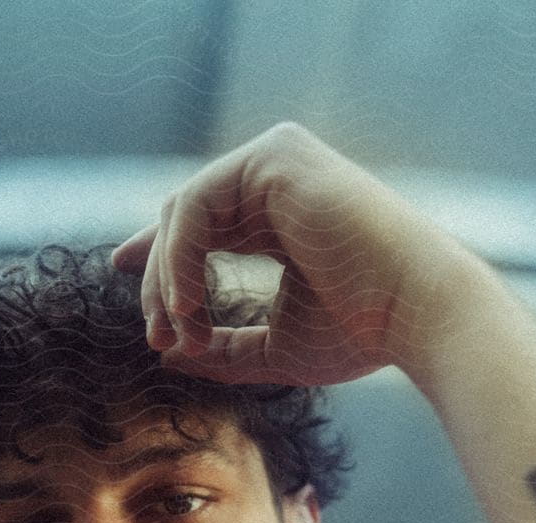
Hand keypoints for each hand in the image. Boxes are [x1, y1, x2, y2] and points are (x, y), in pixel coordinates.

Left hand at [111, 123, 463, 386]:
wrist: (416, 313)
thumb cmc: (360, 335)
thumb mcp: (276, 349)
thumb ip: (222, 349)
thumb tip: (167, 355)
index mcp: (280, 216)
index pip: (203, 221)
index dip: (159, 250)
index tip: (119, 269)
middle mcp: (277, 180)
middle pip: (183, 219)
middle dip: (157, 283)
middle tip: (158, 339)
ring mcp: (278, 161)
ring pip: (181, 212)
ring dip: (166, 279)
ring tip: (177, 332)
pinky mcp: (275, 155)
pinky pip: (194, 204)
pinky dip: (179, 258)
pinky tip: (186, 306)